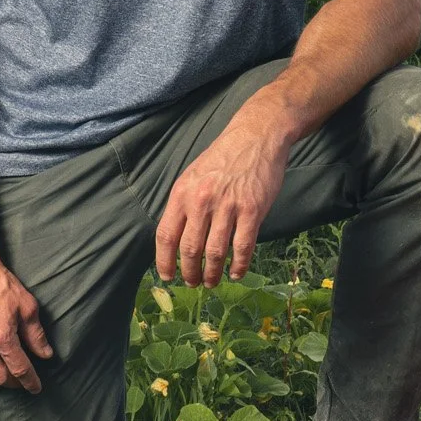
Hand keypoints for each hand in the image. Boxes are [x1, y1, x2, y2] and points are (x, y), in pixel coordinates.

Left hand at [156, 103, 293, 285]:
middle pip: (190, 249)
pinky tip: (236, 273)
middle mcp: (201, 201)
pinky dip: (238, 265)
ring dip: (212, 273)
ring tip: (212, 282)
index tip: (167, 276)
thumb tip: (175, 237)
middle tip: (193, 283)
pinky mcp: (251, 210)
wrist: (255, 137)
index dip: (164, 261)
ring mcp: (227, 207)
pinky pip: (242, 247)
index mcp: (182, 193)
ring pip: (215, 252)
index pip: (166, 235)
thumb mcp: (192, 176)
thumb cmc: (223, 158)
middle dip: (189, 272)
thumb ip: (184, 204)